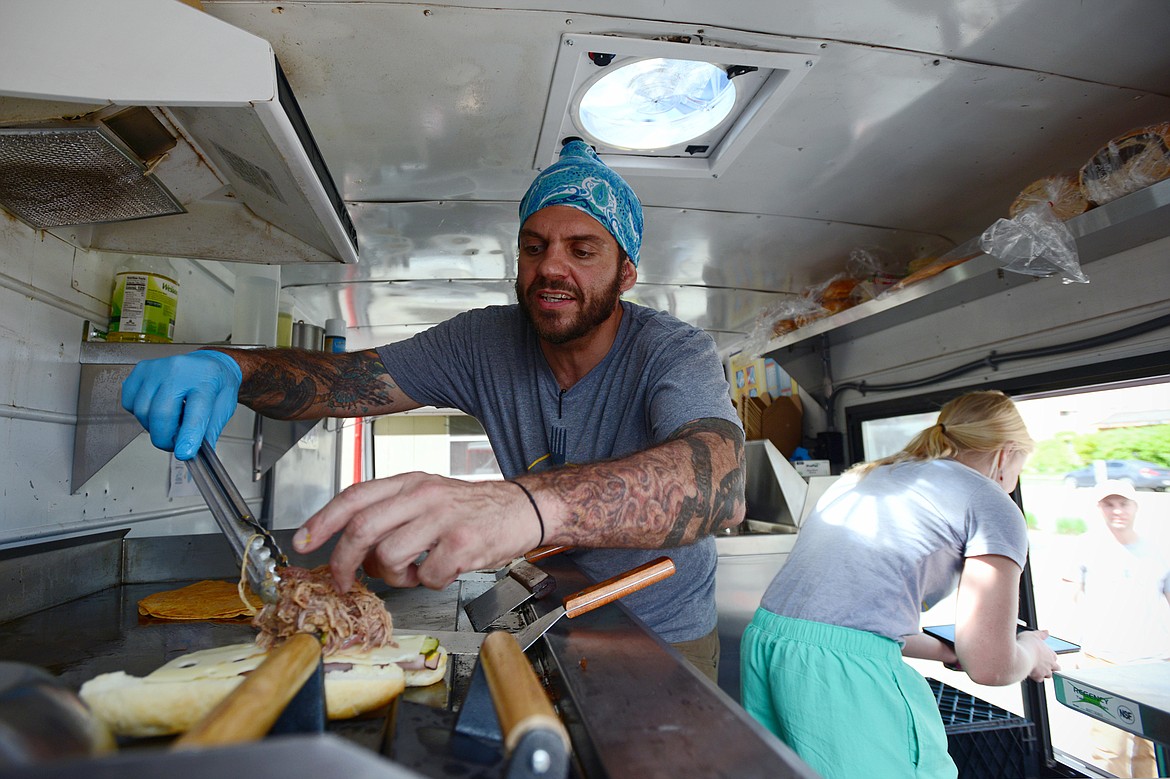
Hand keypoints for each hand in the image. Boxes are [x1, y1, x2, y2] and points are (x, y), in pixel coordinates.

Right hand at [121, 350, 242, 459]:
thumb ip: (209, 432)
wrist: (208, 363)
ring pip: (142, 412)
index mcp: (205, 380)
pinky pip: (130, 403)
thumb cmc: (215, 385)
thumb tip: (197, 454)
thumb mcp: (223, 408)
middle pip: (161, 414)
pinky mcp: (140, 370)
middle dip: (165, 439)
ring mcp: (157, 369)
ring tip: (169, 424)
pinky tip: (156, 409)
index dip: (188, 436)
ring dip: (153, 428)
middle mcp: (179, 370)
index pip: (195, 412)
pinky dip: (140, 414)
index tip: (184, 453)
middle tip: (175, 444)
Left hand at [292, 473, 545, 591]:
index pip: (355, 497)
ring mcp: (443, 519)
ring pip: (389, 557)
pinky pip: (425, 577)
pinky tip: (441, 571)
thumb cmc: (473, 509)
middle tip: (342, 580)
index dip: (322, 521)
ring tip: (410, 572)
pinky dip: (427, 583)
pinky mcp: (462, 544)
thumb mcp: (429, 496)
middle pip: (362, 529)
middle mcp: (423, 495)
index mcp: (410, 482)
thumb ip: (392, 512)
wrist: (524, 509)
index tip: (302, 541)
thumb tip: (353, 547)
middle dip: (342, 561)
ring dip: (392, 576)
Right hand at [1017, 629, 1060, 681]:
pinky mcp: (1039, 677)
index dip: (1049, 657)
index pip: (1054, 657)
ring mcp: (1045, 671)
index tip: (1042, 656)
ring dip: (1044, 673)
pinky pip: (1040, 679)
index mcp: (1051, 653)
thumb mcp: (1034, 635)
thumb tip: (1047, 632)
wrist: (1021, 657)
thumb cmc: (1028, 645)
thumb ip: (1041, 634)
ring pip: (1049, 675)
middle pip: (1056, 668)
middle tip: (1043, 665)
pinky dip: (1036, 677)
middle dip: (1051, 667)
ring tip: (1036, 670)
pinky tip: (1030, 673)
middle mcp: (1051, 663)